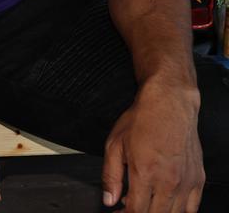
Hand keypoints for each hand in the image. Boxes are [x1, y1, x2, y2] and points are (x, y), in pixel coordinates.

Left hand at [101, 82, 202, 211]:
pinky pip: (192, 207)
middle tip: (128, 208)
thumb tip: (109, 200)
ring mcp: (186, 182)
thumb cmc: (142, 120)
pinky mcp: (198, 179)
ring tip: (145, 204)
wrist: (169, 104)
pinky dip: (179, 212)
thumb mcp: (114, 145)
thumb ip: (110, 176)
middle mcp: (168, 180)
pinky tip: (166, 205)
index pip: (136, 211)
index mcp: (145, 173)